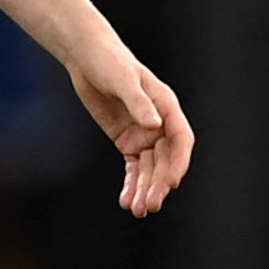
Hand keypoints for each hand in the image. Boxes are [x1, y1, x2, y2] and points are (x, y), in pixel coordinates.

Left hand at [67, 41, 193, 216]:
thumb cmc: (109, 62)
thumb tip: (154, 125)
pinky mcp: (126, 140)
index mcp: (166, 106)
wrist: (87, 58)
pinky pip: (133, 168)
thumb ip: (139, 103)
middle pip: (165, 160)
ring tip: (137, 210)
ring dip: (145, 189)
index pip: (181, 140)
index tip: (172, 183)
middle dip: (159, 183)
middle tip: (150, 205)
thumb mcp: (122, 79)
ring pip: (150, 168)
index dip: (178, 163)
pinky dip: (131, 184)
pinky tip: (126, 201)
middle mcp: (159, 124)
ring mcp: (143, 134)